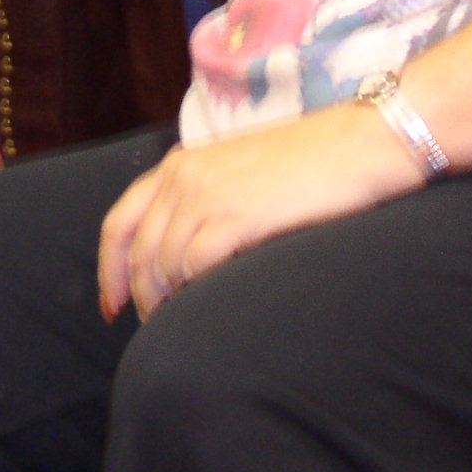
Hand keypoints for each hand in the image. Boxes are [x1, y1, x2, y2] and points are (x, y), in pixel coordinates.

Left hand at [97, 101, 427, 322]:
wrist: (361, 143)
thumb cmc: (311, 164)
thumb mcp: (239, 173)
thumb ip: (204, 201)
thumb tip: (178, 260)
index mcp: (180, 163)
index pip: (120, 223)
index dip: (110, 271)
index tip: (113, 307)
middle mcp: (183, 175)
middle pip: (139, 254)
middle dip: (143, 298)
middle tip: (160, 328)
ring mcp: (207, 194)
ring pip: (164, 267)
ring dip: (173, 302)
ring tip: (193, 320)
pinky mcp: (235, 215)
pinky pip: (195, 268)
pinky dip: (198, 293)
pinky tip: (216, 303)